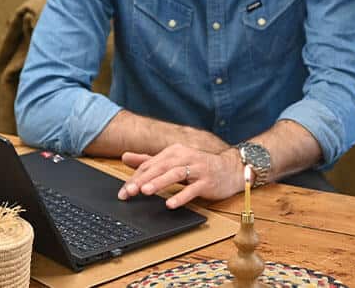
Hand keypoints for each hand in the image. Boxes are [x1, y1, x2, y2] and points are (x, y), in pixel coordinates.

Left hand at [116, 144, 241, 207]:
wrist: (231, 169)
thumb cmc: (199, 166)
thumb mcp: (174, 161)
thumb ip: (149, 160)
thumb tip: (125, 157)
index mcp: (174, 151)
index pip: (151, 164)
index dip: (135, 177)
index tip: (123, 191)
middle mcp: (185, 157)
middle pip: (161, 167)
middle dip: (143, 180)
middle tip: (129, 191)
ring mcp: (197, 169)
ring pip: (176, 174)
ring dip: (160, 182)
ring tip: (146, 191)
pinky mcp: (207, 182)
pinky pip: (193, 189)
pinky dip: (181, 196)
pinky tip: (170, 204)